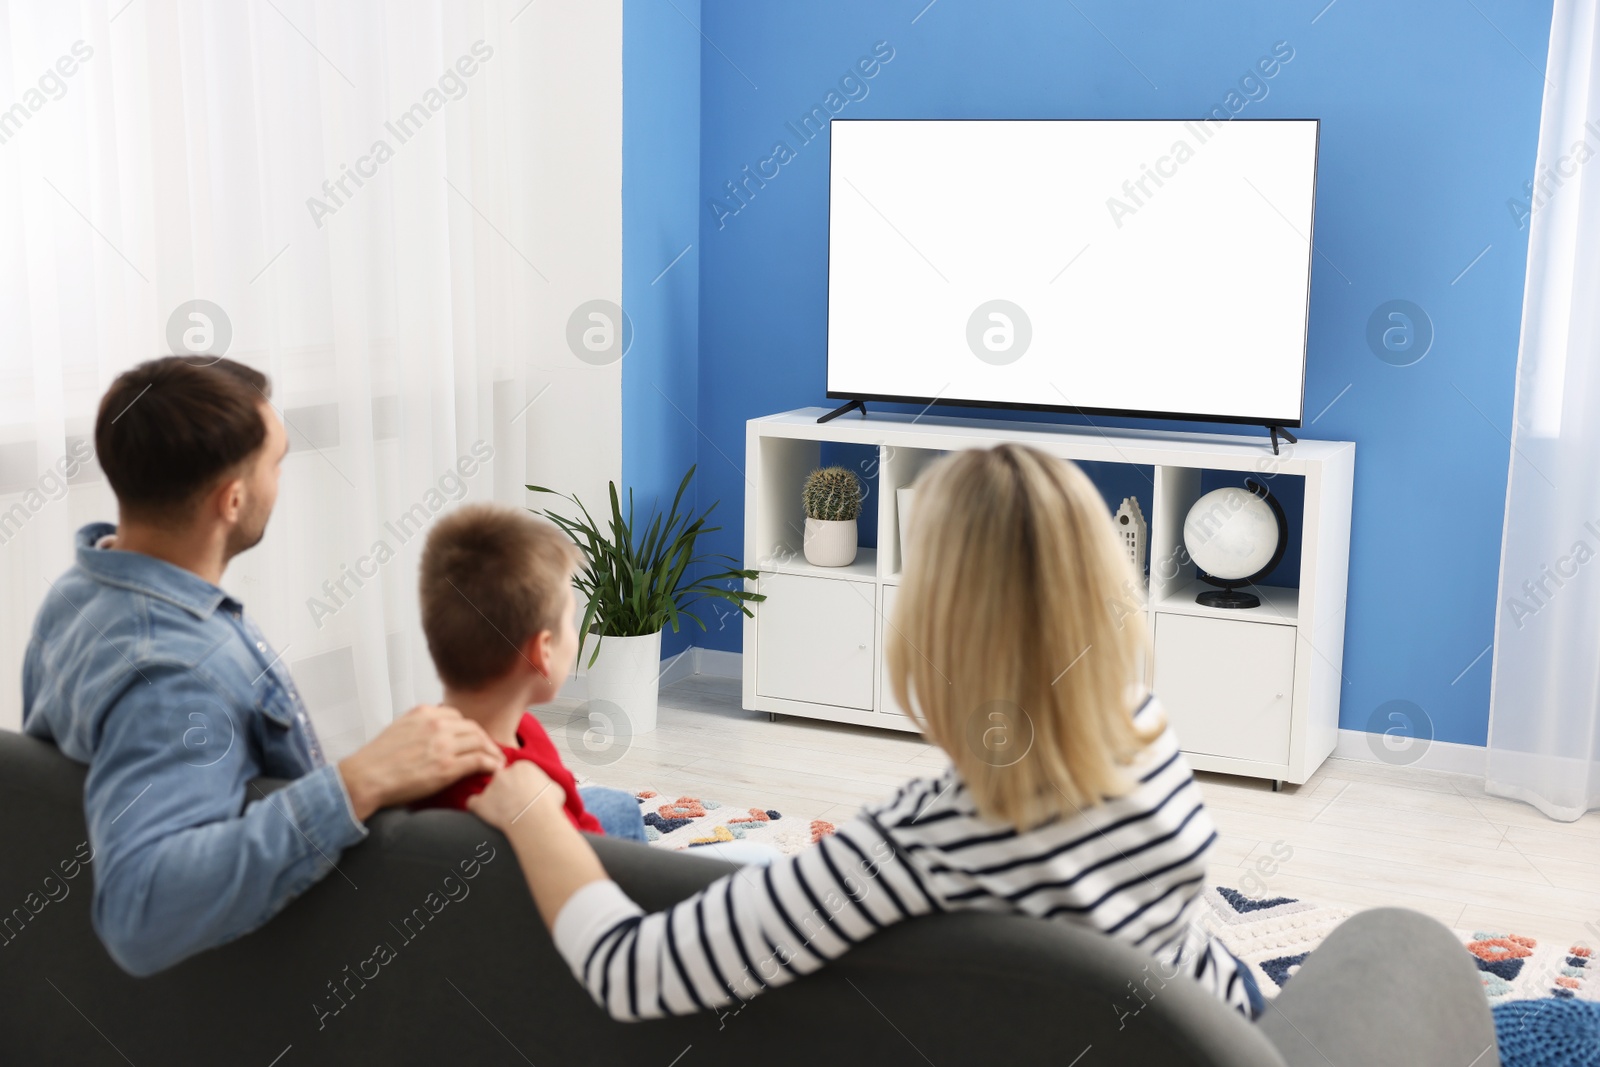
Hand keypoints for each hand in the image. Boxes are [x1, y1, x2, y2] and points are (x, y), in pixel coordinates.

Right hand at [337, 704, 504, 820]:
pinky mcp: (447, 766)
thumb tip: (433, 733)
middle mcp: (436, 725)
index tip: (474, 740)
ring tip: (497, 761)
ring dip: (492, 752)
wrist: (364, 777)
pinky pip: (479, 760)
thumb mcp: (398, 729)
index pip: (457, 716)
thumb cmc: (376, 759)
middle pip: (472, 728)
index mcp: (423, 713)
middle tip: (492, 751)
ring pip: (480, 742)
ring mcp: (443, 745)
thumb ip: (419, 726)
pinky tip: (494, 769)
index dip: (469, 730)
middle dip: (485, 740)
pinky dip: (491, 764)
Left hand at [467, 760, 561, 831]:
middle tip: (515, 803)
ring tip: (505, 814)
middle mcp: (504, 773)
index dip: (522, 785)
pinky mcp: (480, 803)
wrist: (535, 818)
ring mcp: (490, 787)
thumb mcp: (556, 789)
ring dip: (494, 800)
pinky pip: (473, 803)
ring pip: (489, 791)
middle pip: (502, 779)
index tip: (526, 795)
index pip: (518, 773)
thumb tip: (550, 790)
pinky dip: (477, 808)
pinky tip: (485, 815)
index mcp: (523, 767)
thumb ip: (547, 785)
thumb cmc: (547, 804)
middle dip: (507, 790)